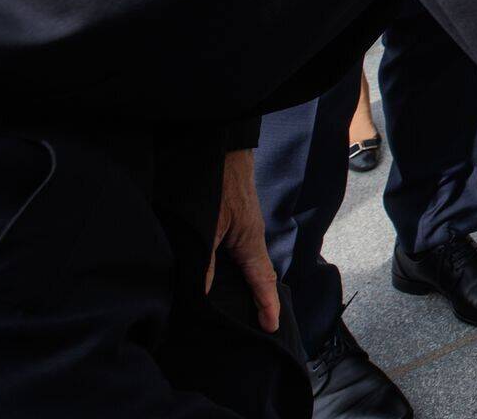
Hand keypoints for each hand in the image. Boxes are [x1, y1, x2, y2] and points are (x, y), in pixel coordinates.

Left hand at [208, 150, 279, 332]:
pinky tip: (219, 273)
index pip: (262, 280)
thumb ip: (207, 259)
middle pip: (257, 274)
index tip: (271, 328)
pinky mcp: (231, 220)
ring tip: (238, 306)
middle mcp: (249, 236)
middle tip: (258, 323)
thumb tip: (205, 292)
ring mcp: (241, 227)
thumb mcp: (208, 224)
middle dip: (259, 298)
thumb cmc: (218, 183)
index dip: (266, 305)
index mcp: (249, 240)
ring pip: (245, 263)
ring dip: (244, 283)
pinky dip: (233, 269)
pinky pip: (236, 252)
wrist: (222, 148)